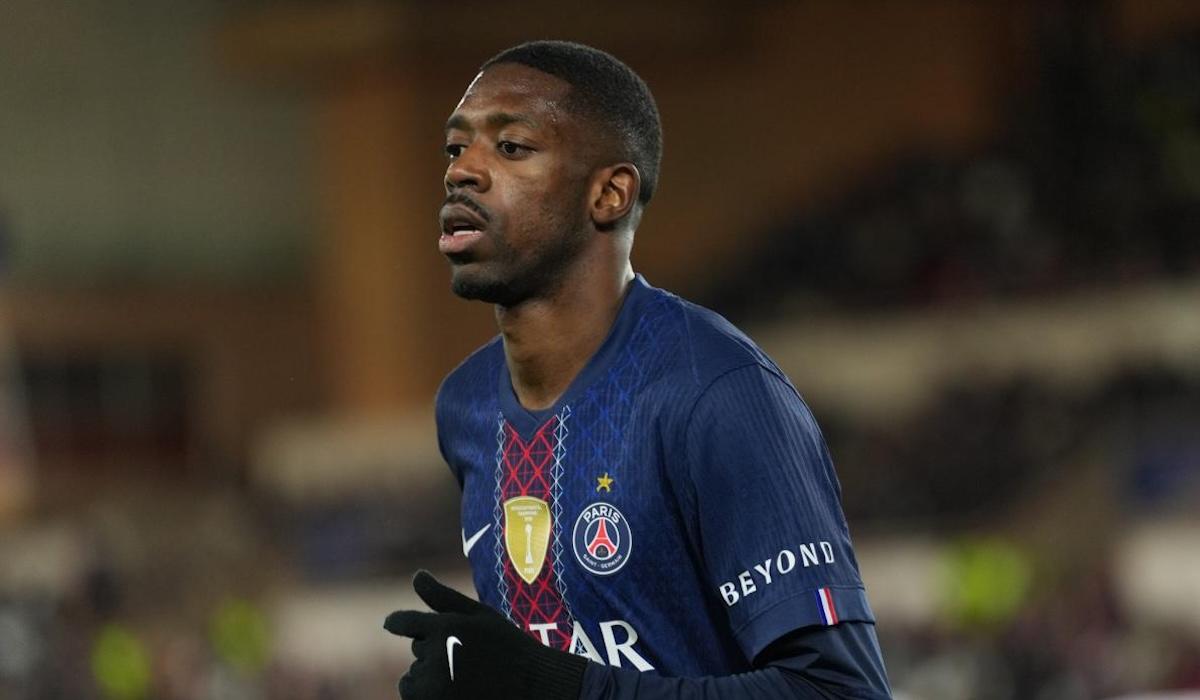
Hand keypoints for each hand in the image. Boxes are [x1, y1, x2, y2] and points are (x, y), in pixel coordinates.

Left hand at [384, 570, 587, 699]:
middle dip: (436, 649)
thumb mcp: (478, 615)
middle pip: (418, 648)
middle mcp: (437, 655)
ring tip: (466, 675)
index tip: (390, 624)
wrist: (532, 686)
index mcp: (446, 627)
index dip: (398, 623)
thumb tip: (416, 574)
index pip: (404, 623)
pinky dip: (426, 693)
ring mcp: (435, 685)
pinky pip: (413, 694)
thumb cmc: (506, 646)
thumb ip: (441, 597)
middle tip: (470, 654)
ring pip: (413, 675)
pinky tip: (454, 689)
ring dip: (430, 675)